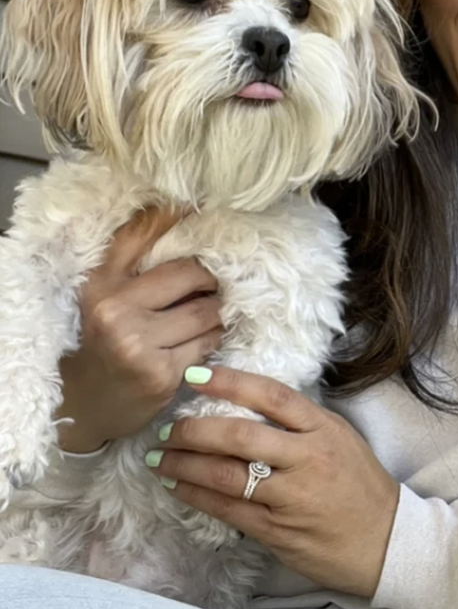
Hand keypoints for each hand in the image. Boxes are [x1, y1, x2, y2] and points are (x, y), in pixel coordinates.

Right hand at [57, 207, 223, 453]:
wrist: (88, 402)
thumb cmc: (106, 339)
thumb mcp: (108, 294)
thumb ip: (135, 253)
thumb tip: (178, 206)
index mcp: (99, 284)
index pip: (140, 236)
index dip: (174, 215)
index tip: (197, 205)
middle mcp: (113, 310)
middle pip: (190, 273)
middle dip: (209, 279)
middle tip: (213, 285)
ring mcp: (136, 343)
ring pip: (206, 310)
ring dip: (217, 312)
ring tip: (209, 315)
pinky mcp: (160, 373)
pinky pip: (208, 342)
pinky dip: (213, 338)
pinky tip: (204, 340)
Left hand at [146, 367, 399, 599]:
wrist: (386, 542)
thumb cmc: (362, 487)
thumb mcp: (341, 440)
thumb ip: (300, 425)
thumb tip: (247, 405)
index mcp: (324, 429)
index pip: (272, 396)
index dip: (230, 382)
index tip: (194, 375)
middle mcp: (308, 458)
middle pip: (240, 435)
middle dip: (194, 430)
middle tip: (167, 428)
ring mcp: (292, 496)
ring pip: (227, 474)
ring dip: (185, 465)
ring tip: (160, 458)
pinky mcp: (278, 530)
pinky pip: (228, 509)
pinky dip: (197, 496)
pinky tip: (178, 488)